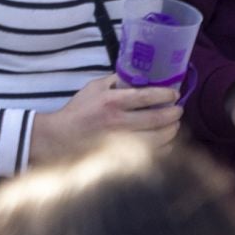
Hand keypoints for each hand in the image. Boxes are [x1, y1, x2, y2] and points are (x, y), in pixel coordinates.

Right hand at [31, 75, 182, 162]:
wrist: (57, 140)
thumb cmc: (77, 112)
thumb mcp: (93, 88)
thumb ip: (116, 80)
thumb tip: (140, 74)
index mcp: (112, 102)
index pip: (149, 96)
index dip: (167, 95)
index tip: (174, 95)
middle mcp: (118, 123)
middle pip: (159, 119)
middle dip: (175, 114)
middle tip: (178, 110)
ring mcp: (120, 143)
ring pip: (159, 139)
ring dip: (172, 131)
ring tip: (174, 125)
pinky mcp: (120, 159)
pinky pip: (152, 155)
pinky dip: (164, 148)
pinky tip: (165, 142)